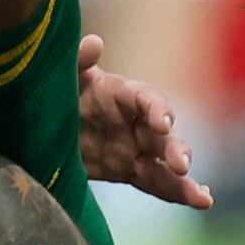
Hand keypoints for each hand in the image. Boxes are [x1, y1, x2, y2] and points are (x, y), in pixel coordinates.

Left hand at [74, 31, 213, 209]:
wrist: (42, 124)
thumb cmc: (57, 90)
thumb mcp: (62, 75)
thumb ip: (78, 61)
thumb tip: (94, 43)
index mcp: (122, 93)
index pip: (146, 98)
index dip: (156, 108)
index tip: (162, 122)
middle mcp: (136, 121)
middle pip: (162, 135)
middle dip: (174, 149)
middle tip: (182, 164)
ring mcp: (135, 148)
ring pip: (165, 164)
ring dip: (183, 180)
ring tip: (202, 197)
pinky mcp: (130, 171)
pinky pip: (156, 183)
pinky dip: (177, 193)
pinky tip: (202, 202)